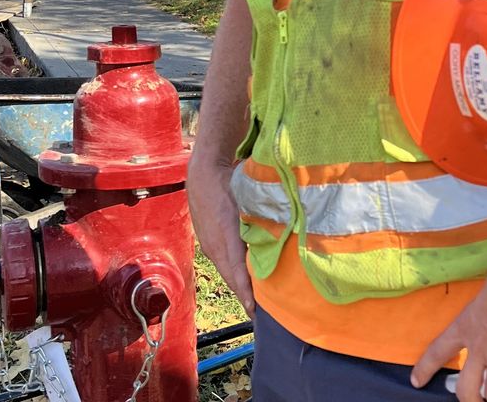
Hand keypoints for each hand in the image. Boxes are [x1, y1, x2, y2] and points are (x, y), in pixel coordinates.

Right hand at [187, 163, 254, 317]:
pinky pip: (222, 261)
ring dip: (238, 285)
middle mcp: (215, 246)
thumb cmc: (229, 182)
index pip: (237, 271)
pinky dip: (233, 272)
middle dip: (244, 295)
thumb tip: (284, 230)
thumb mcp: (248, 198)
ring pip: (226, 270)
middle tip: (259, 313)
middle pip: (231, 276)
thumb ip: (262, 217)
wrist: (202, 172)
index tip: (254, 309)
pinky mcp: (207, 241)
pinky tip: (243, 277)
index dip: (246, 291)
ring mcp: (209, 245)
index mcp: (226, 237)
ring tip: (253, 301)